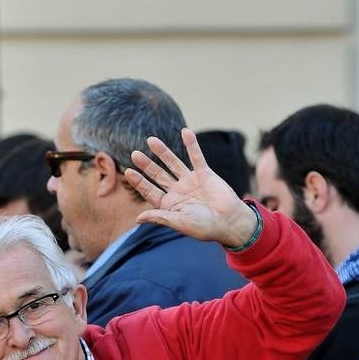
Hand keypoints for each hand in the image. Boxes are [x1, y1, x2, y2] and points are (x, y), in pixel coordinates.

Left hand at [125, 128, 258, 247]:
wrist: (230, 222)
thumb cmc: (205, 227)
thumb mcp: (180, 223)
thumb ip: (160, 217)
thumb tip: (138, 218)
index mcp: (170, 205)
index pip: (150, 191)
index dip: (140, 182)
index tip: (129, 172)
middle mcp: (178, 192)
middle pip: (158, 175)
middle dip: (147, 165)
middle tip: (135, 154)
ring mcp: (190, 181)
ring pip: (174, 163)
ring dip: (163, 152)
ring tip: (151, 140)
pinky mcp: (204, 174)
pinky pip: (196, 156)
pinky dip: (191, 144)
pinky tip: (184, 131)